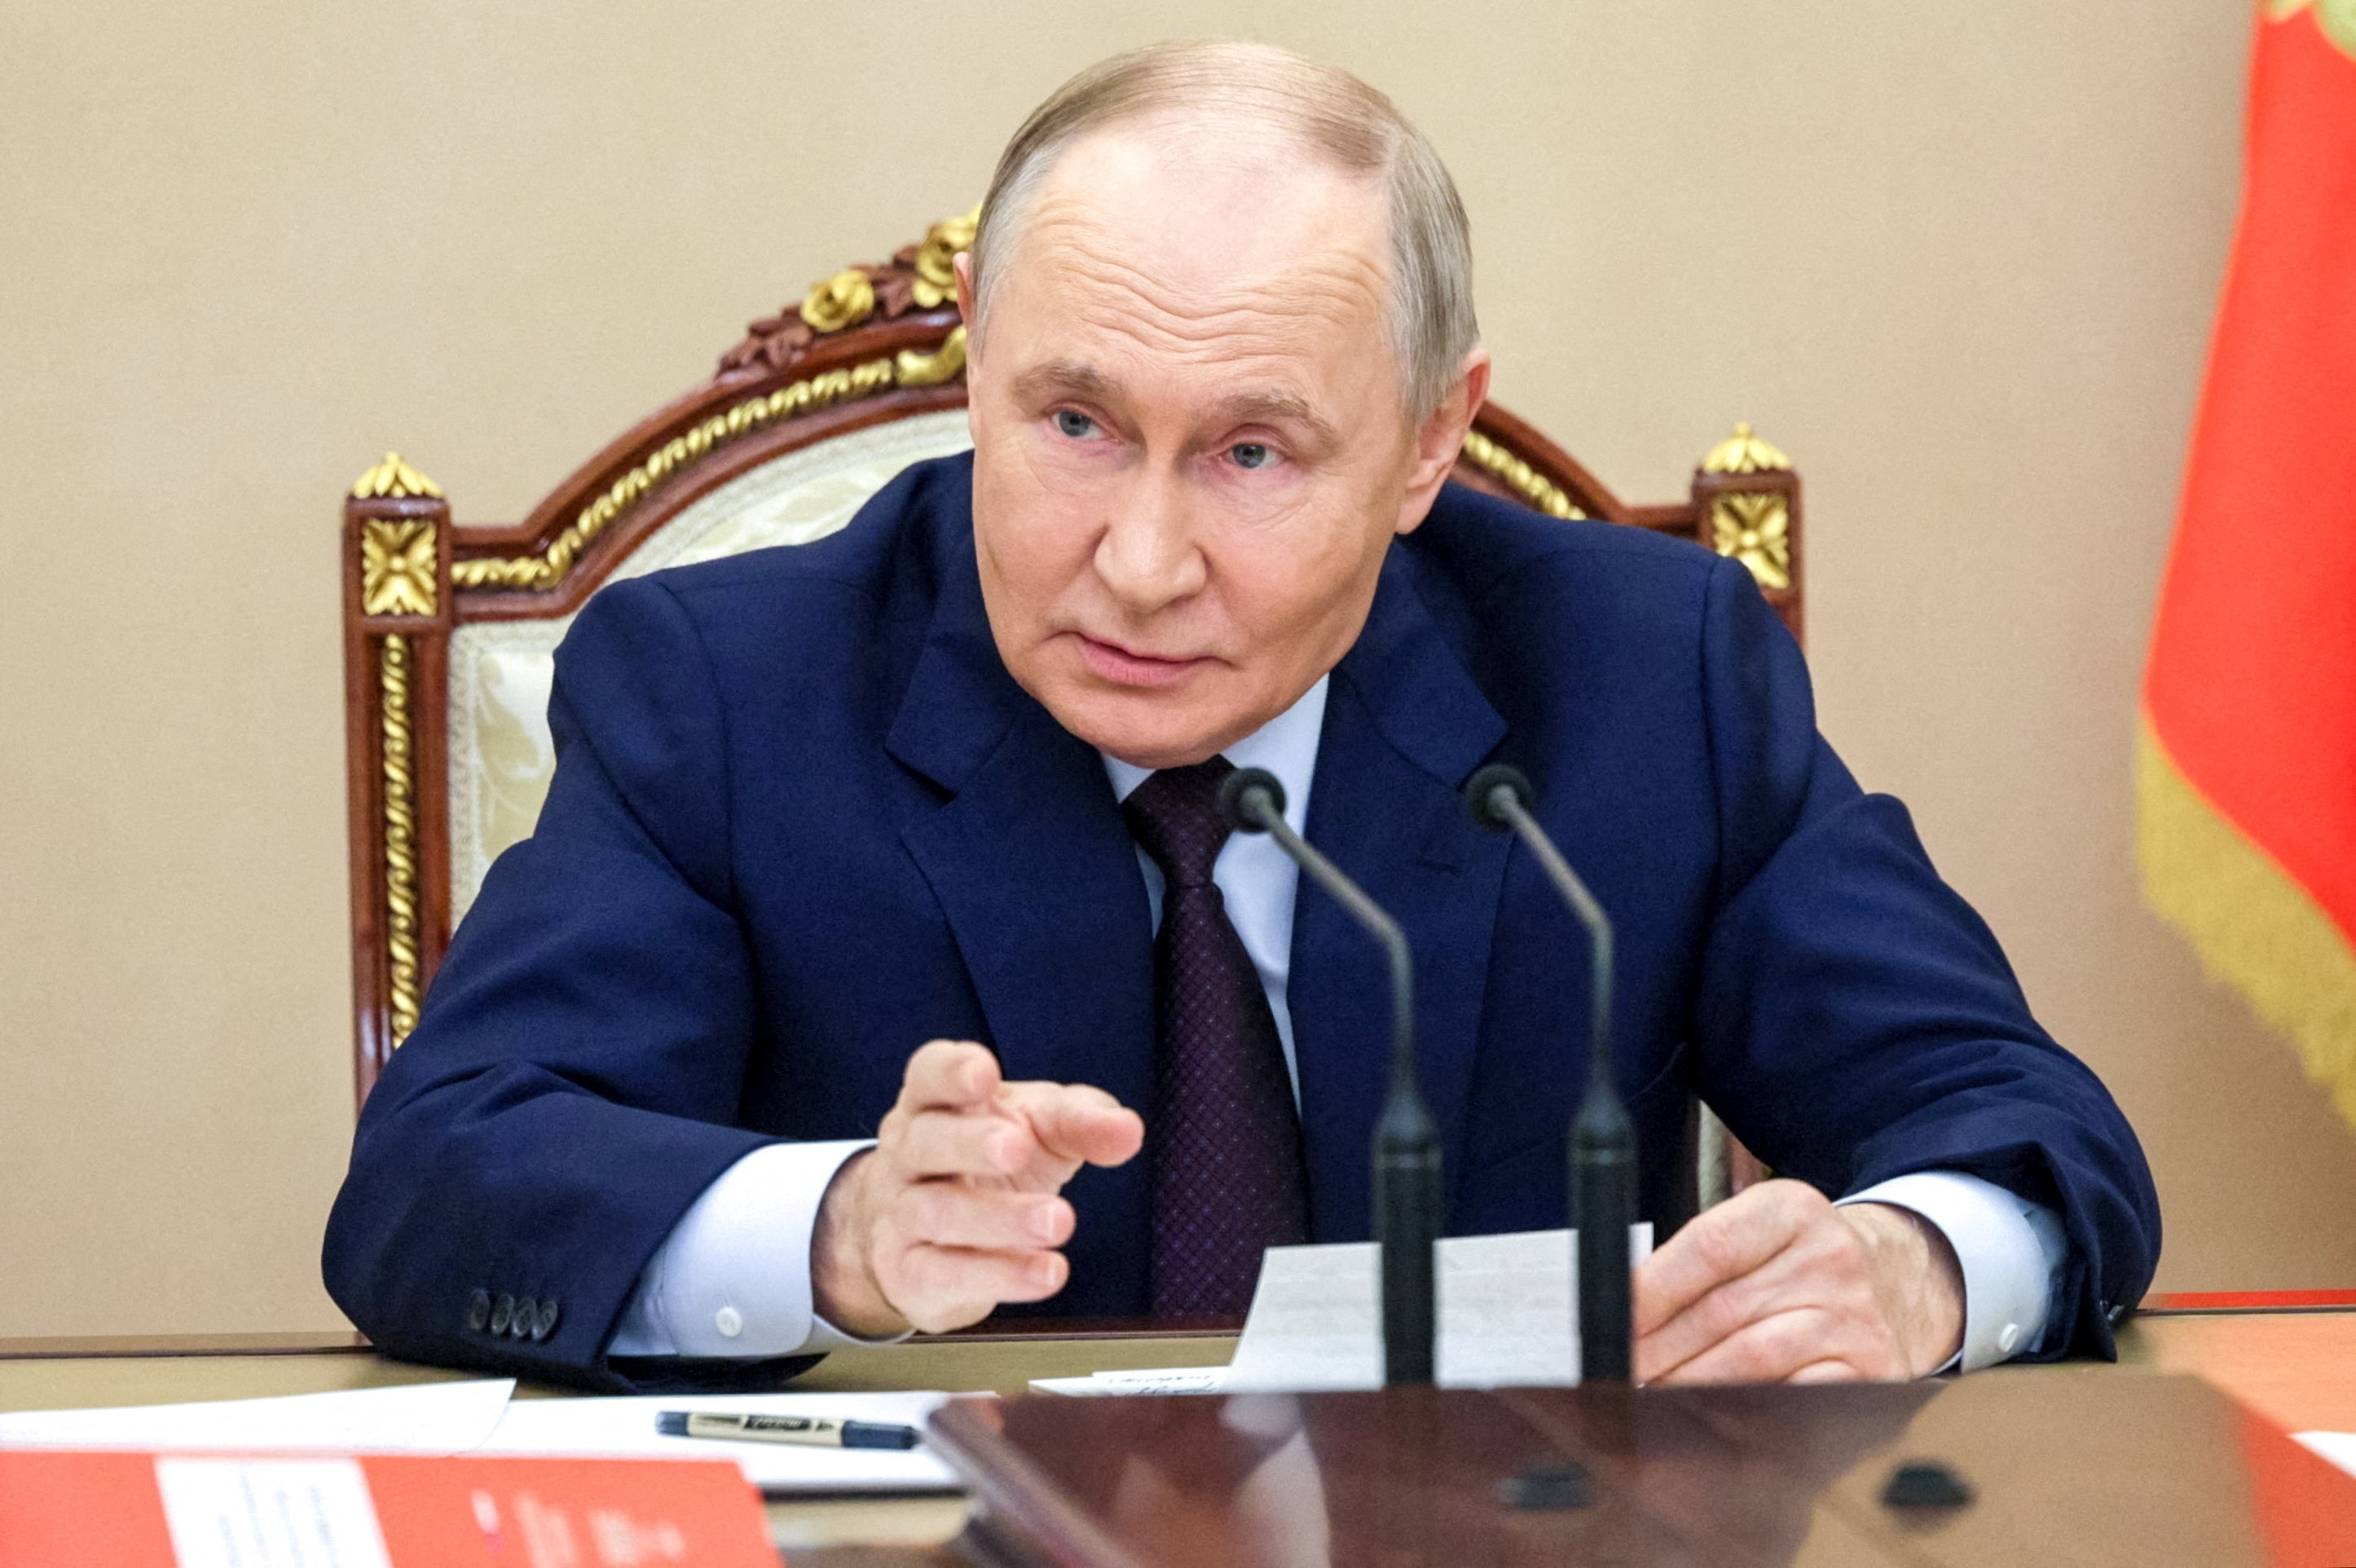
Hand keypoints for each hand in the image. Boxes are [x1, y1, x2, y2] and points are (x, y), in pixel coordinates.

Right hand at [810, 1040, 1144, 1336]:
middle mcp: (907, 1153)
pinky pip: (944, 1274)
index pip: (929, 1074)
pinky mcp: (910, 1274)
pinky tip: (1047, 1272)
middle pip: (926, 1141)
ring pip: (938, 1213)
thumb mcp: (1040, 1128)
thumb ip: (1081, 1120)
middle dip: (971, 1143)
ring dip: (1001, 1217)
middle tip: (1017, 1147)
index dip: (951, 1071)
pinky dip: (999, 1275)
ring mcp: (901, 1215)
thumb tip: (1127, 1130)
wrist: (931, 1241)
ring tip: (1059, 1221)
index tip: (984, 1073)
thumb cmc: (989, 1162)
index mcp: (934, 1102)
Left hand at [1632, 1178, 1962, 1384]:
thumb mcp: (1752, 1237)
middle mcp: (1831, 1257)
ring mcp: (1855, 1316)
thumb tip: (1621, 1318)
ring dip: (1691, 1384)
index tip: (1613, 1325)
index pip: (1710, 1246)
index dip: (1653, 1290)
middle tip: (1621, 1374)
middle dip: (1659, 1351)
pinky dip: (1746, 1410)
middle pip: (1723, 1310)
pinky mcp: (1871, 1371)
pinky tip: (1712, 1415)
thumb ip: (1691, 1265)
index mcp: (1791, 1210)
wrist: (1895, 1286)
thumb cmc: (1796, 1266)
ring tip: (1653, 1396)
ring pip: (1753, 1358)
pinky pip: (1795, 1397)